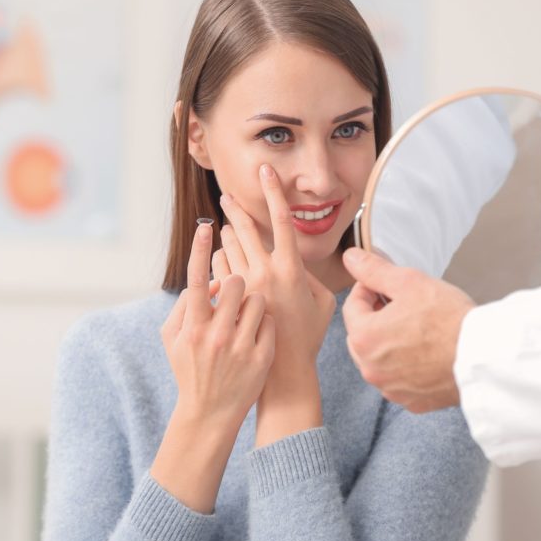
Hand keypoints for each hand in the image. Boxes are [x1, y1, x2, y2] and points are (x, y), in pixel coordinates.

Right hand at [151, 220, 275, 511]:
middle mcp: (217, 335)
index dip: (200, 249)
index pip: (197, 279)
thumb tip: (205, 281)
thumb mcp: (172, 338)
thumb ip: (184, 306)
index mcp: (193, 327)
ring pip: (256, 300)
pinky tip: (255, 336)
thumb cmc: (189, 368)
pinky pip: (268, 322)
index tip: (206, 224)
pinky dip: (263, 324)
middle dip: (236, 281)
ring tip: (244, 318)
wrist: (210, 413)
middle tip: (234, 292)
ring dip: (252, 302)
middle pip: (234, 283)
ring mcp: (241, 347)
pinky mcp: (261, 357)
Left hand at [213, 164, 336, 445]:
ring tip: (227, 231)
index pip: (281, 221)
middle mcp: (265, 273)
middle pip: (244, 228)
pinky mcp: (229, 299)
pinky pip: (219, 269)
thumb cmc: (307, 336)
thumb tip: (296, 260)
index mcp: (292, 270)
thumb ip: (310, 275)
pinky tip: (224, 265)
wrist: (281, 370)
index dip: (274, 192)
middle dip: (235, 209)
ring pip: (228, 247)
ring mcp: (244, 286)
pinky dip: (220, 262)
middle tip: (226, 195)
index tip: (265, 170)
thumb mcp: (322, 302)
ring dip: (227, 237)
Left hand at [341, 247, 473, 412]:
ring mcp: (390, 388)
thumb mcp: (409, 282)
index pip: (352, 306)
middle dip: (376, 318)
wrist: (486, 356)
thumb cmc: (449, 319)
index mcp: (364, 338)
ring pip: (378, 359)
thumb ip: (373, 270)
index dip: (368, 290)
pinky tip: (425, 354)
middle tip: (402, 307)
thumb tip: (350, 258)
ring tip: (417, 330)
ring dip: (389, 344)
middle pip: (362, 335)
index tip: (385, 286)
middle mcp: (370, 368)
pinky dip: (405, 367)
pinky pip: (398, 380)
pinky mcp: (411, 401)